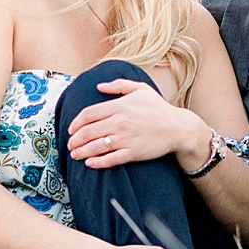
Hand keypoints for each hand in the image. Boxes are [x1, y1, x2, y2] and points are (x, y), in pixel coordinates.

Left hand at [66, 80, 209, 169]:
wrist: (178, 127)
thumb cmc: (159, 108)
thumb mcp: (140, 89)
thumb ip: (118, 85)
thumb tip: (99, 86)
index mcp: (119, 106)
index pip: (88, 114)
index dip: (75, 123)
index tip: (71, 129)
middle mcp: (120, 122)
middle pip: (88, 132)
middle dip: (74, 139)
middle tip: (70, 144)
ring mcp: (126, 139)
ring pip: (95, 147)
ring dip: (81, 152)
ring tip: (75, 154)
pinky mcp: (133, 153)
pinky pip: (110, 159)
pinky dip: (97, 162)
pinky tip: (89, 163)